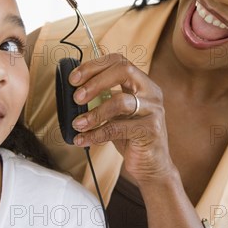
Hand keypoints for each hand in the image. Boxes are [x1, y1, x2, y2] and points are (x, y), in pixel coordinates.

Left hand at [69, 53, 175, 184]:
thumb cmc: (131, 137)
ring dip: (93, 113)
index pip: (119, 61)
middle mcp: (151, 92)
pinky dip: (96, 134)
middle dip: (95, 82)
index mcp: (142, 83)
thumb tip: (74, 89)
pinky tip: (83, 139)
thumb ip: (103, 98)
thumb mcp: (117, 113)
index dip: (94, 66)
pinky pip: (117, 128)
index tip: (74, 78)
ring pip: (120, 102)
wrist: (152, 166)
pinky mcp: (151, 130)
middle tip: (76, 97)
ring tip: (77, 123)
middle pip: (123, 72)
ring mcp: (153, 110)